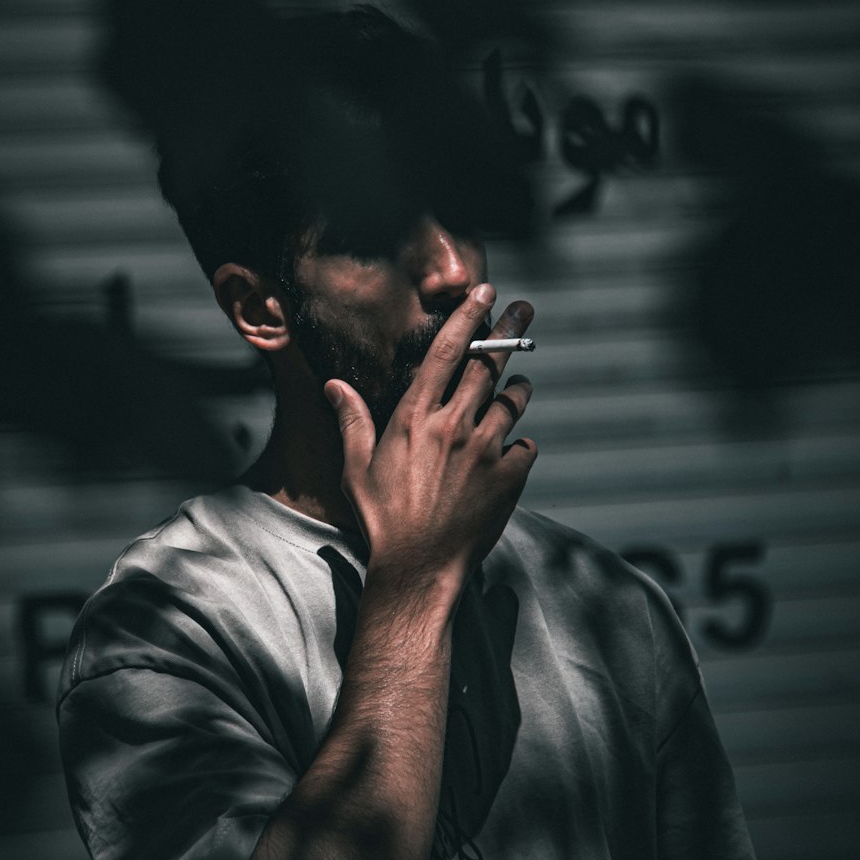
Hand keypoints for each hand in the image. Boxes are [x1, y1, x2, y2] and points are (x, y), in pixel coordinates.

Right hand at [324, 284, 536, 594]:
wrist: (419, 567)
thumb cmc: (382, 519)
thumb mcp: (356, 468)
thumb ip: (351, 421)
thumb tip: (333, 385)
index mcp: (415, 417)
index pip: (447, 351)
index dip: (468, 316)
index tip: (486, 292)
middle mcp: (454, 425)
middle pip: (489, 364)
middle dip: (510, 331)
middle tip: (524, 310)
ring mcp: (486, 450)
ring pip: (514, 401)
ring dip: (518, 389)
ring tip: (519, 386)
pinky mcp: (510, 477)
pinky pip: (526, 446)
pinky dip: (520, 444)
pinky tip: (510, 451)